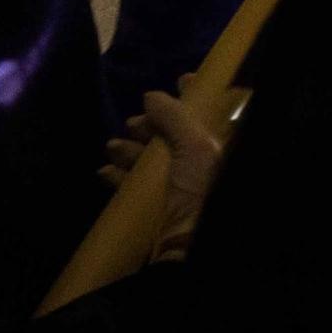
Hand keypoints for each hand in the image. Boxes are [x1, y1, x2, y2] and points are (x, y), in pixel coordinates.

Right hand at [100, 75, 225, 259]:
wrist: (185, 251)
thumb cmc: (202, 194)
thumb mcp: (196, 148)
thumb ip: (177, 117)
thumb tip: (153, 96)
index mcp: (224, 150)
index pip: (218, 115)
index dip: (199, 96)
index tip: (179, 81)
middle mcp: (209, 168)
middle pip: (180, 135)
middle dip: (153, 126)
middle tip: (136, 125)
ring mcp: (188, 190)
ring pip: (157, 161)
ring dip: (131, 151)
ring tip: (115, 149)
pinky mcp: (165, 210)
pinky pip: (142, 188)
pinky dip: (123, 178)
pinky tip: (107, 174)